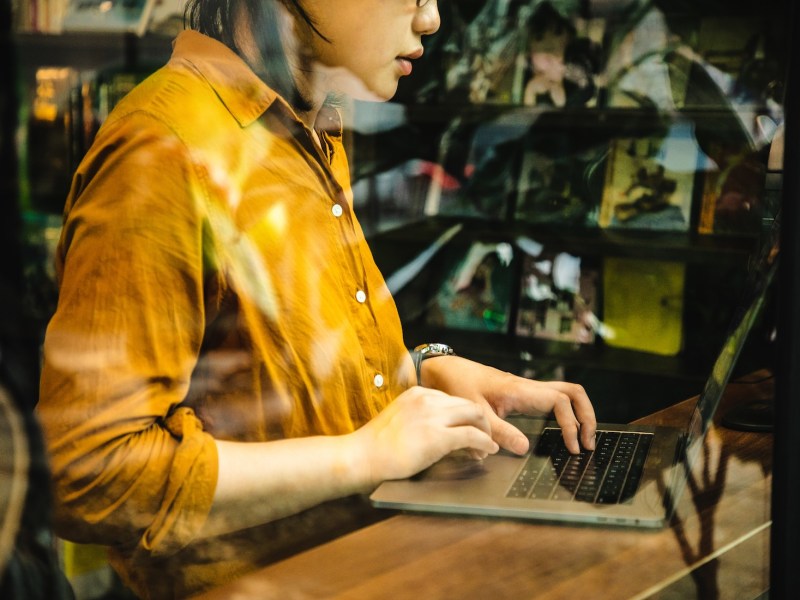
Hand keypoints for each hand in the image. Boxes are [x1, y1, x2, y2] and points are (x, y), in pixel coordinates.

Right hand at [350, 386, 499, 486]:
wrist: (361, 456)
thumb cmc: (374, 446)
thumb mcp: (400, 420)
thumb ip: (420, 418)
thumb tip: (441, 430)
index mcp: (417, 393)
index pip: (452, 398)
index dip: (464, 415)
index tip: (469, 428)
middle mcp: (427, 399)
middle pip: (468, 403)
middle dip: (480, 421)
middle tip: (484, 437)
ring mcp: (433, 416)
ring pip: (475, 415)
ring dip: (485, 431)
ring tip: (487, 446)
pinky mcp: (438, 436)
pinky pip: (472, 435)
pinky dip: (485, 443)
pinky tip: (488, 450)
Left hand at [421, 356, 595, 454]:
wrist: (445, 369)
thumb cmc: (458, 386)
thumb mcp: (476, 412)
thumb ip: (498, 432)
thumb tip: (525, 450)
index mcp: (520, 389)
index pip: (560, 401)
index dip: (571, 423)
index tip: (572, 446)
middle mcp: (528, 386)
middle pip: (573, 392)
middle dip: (587, 415)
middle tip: (589, 443)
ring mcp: (527, 388)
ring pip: (565, 393)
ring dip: (579, 413)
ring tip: (582, 439)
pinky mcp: (522, 393)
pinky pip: (553, 399)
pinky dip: (565, 413)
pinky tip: (563, 430)